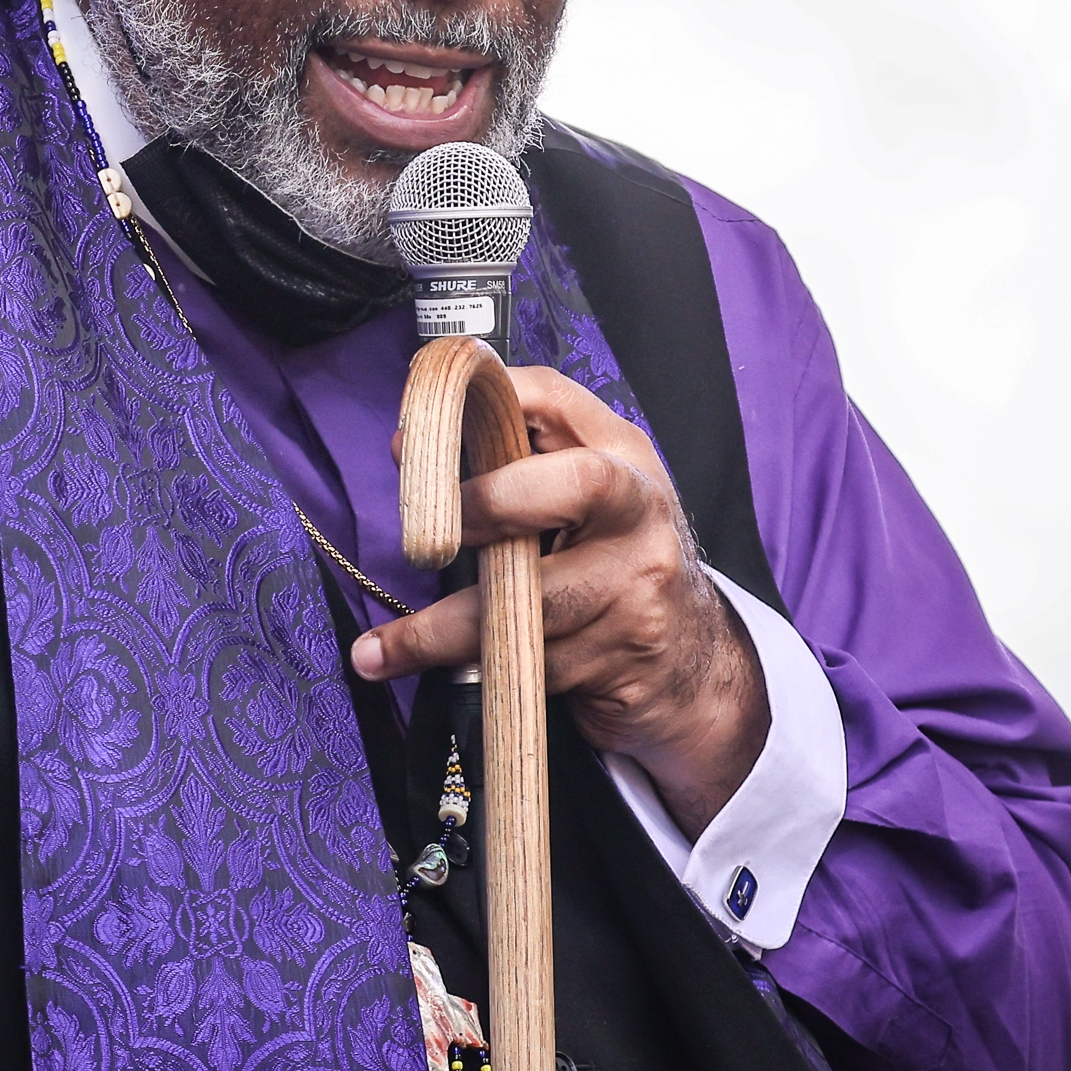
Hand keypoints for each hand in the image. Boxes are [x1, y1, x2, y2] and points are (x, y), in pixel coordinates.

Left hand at [351, 366, 770, 836]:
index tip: (406, 448)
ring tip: (377, 650)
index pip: (550, 399)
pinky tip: (410, 671)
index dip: (475, 412)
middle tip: (425, 542)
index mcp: (620, 454)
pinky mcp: (622, 657)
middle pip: (574, 485)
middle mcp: (640, 512)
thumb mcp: (581, 496)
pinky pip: (532, 663)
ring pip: (533, 603)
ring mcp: (637, 588)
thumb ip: (514, 462)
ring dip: (440, 632)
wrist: (693, 664)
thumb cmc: (611, 562)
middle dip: (492, 503)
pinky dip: (465, 670)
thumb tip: (409, 450)